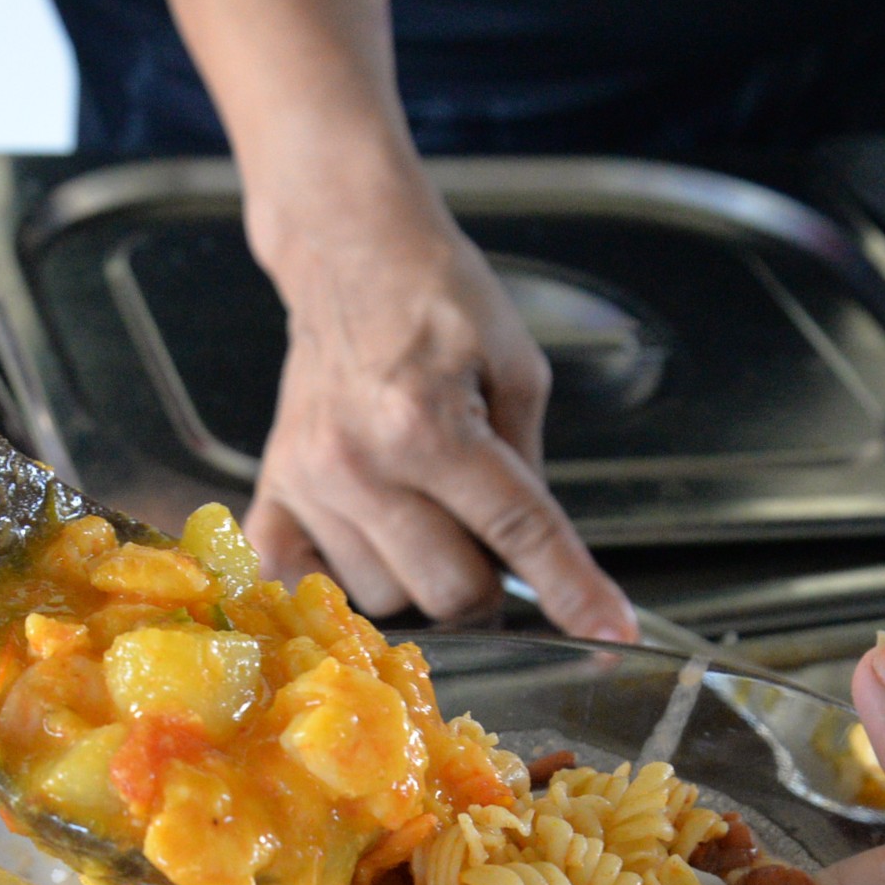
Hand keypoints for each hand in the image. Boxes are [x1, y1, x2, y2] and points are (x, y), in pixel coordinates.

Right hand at [245, 192, 635, 641]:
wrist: (350, 252)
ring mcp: (310, 483)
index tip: (611, 632)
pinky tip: (363, 543)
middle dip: (486, 579)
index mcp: (428, 423)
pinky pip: (302, 583)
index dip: (572, 588)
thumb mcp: (517, 370)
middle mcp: (361, 462)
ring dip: (418, 576)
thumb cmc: (438, 297)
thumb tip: (540, 562)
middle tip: (481, 525)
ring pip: (386, 600)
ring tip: (419, 510)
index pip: (519, 531)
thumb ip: (529, 470)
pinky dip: (337, 581)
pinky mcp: (273, 489)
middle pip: (451, 593)